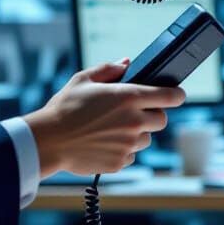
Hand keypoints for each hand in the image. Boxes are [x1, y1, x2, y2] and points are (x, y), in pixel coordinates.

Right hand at [24, 61, 185, 176]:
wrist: (47, 142)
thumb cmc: (63, 108)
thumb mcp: (83, 80)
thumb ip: (109, 70)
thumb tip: (127, 63)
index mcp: (129, 97)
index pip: (170, 97)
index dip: (176, 95)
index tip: (176, 95)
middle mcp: (134, 121)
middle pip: (162, 120)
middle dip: (152, 115)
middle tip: (134, 113)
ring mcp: (129, 143)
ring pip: (147, 139)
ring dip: (137, 134)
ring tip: (112, 129)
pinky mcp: (121, 161)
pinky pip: (132, 155)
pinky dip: (123, 150)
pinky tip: (104, 143)